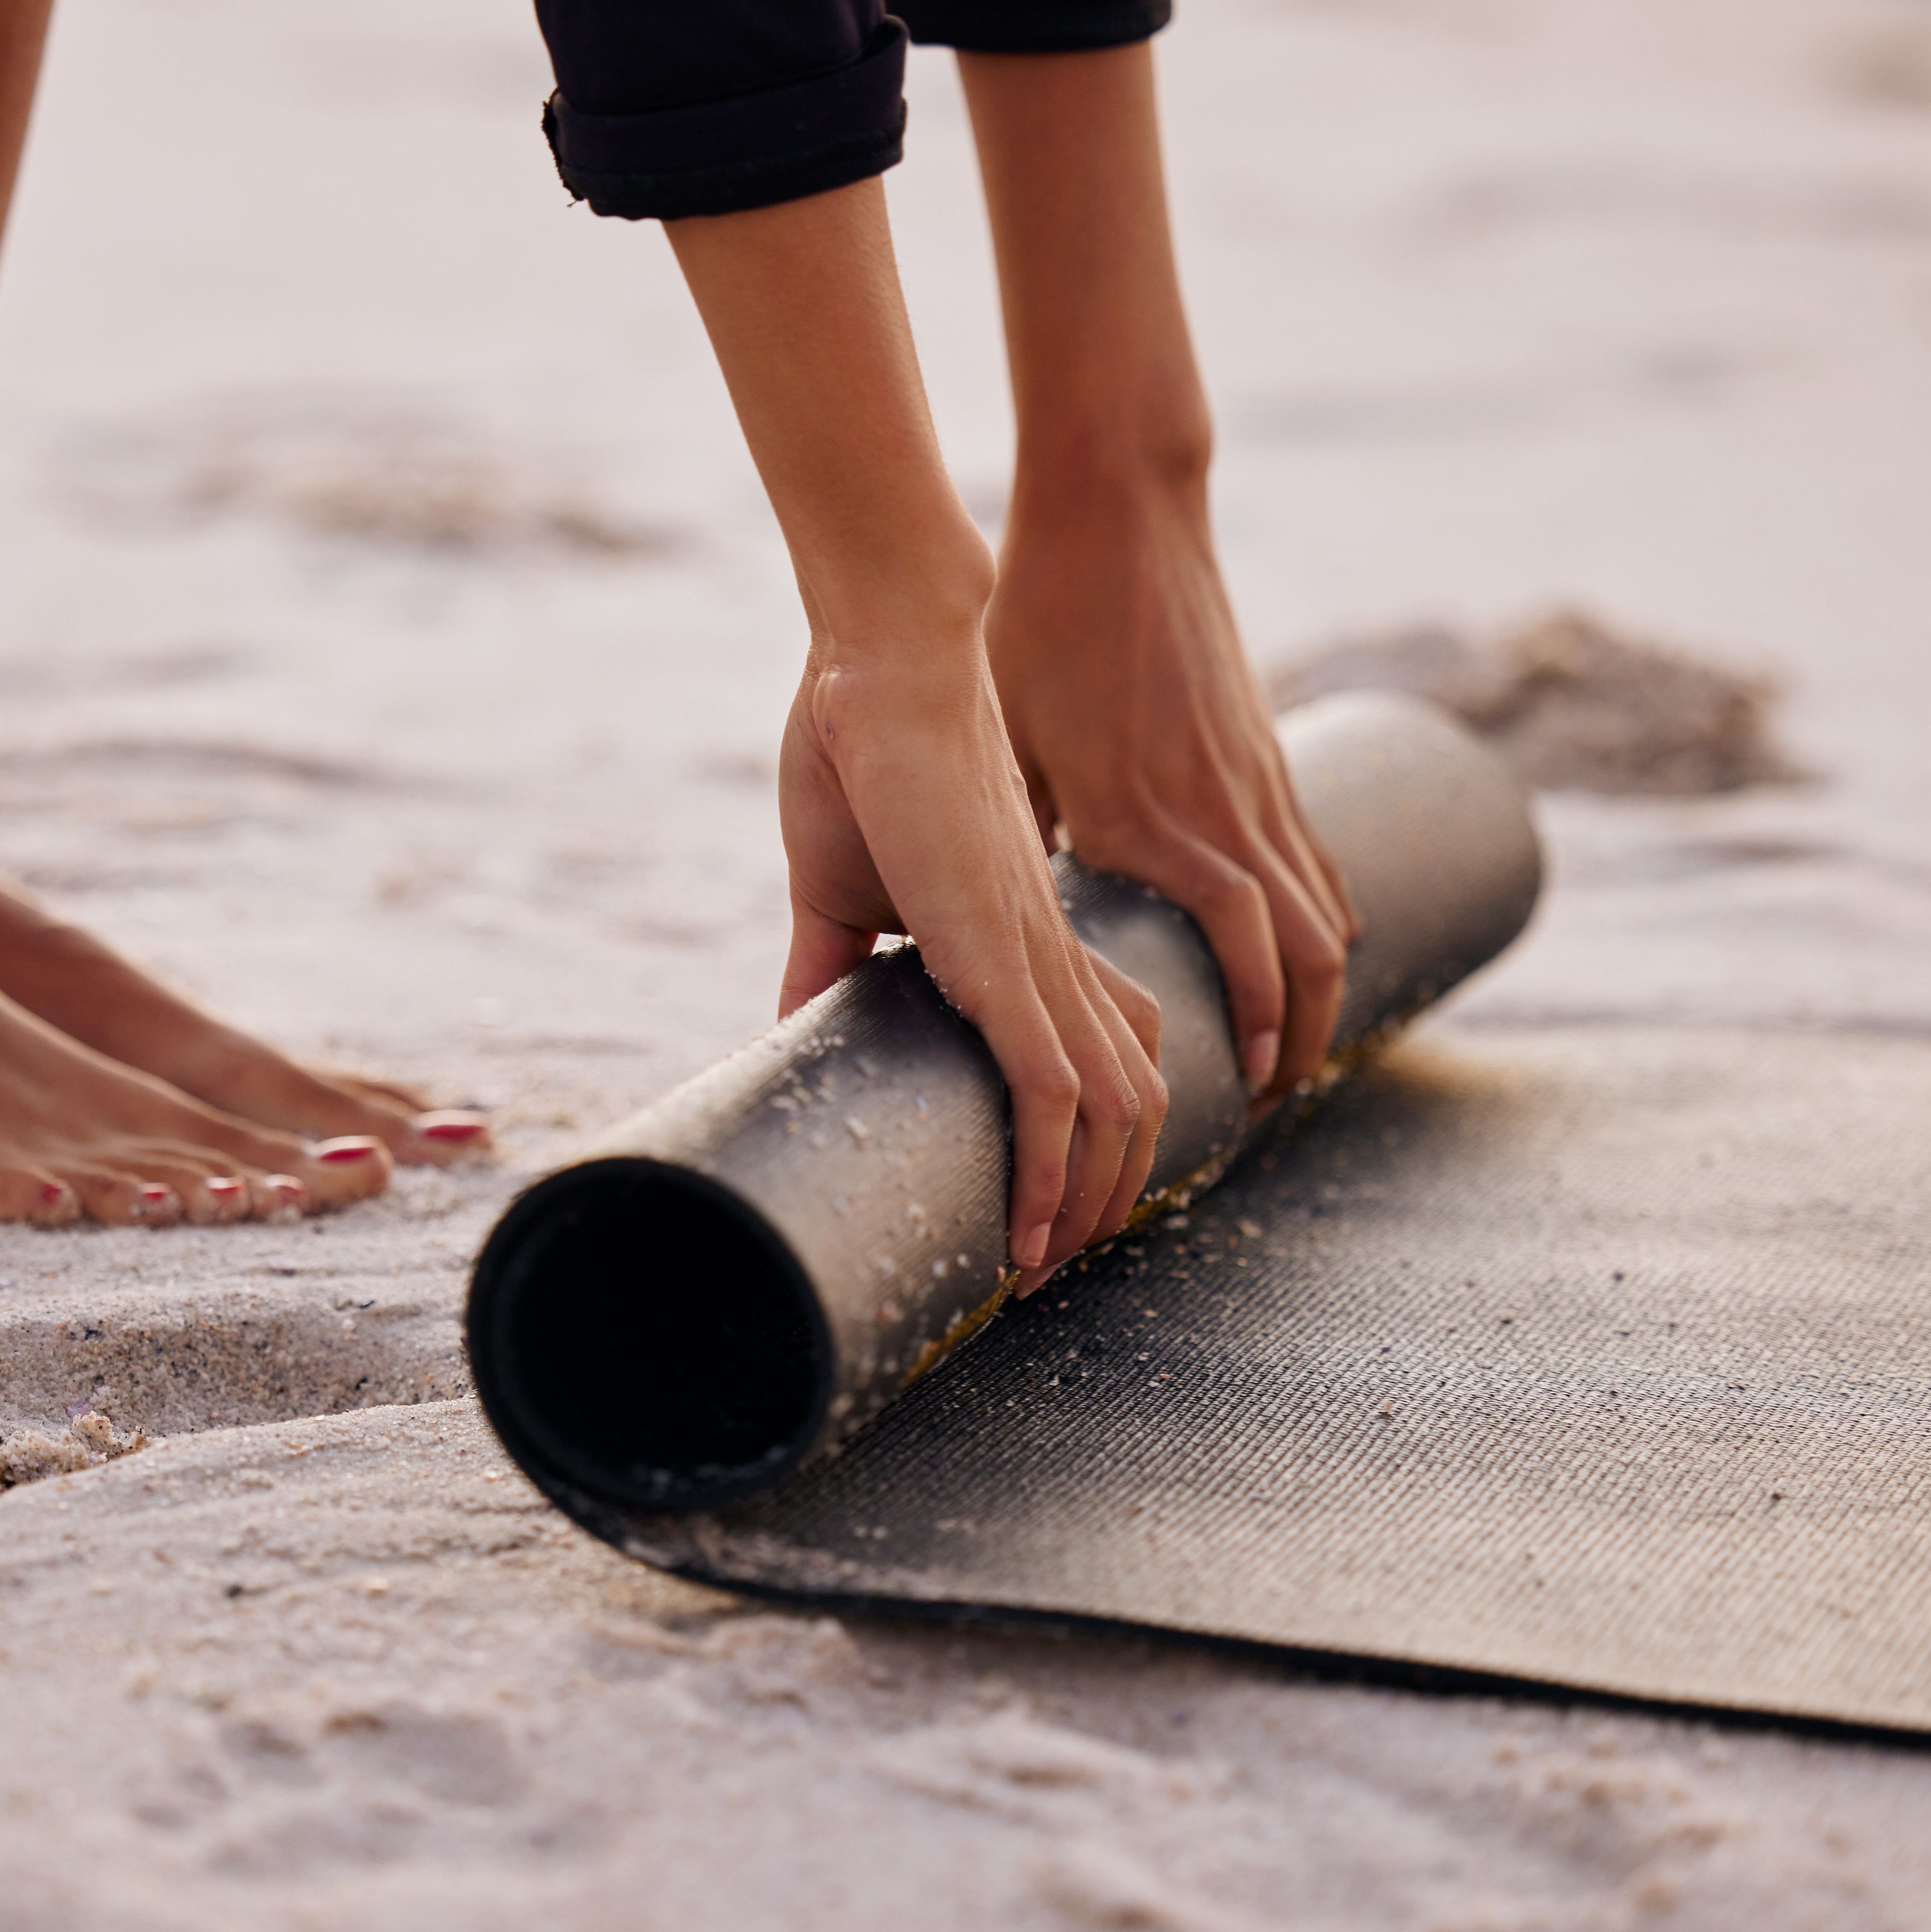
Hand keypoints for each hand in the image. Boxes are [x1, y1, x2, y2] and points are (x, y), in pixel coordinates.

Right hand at [774, 628, 1165, 1279]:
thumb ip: (828, 959)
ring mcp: (1036, 957)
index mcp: (1027, 931)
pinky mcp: (1002, 958)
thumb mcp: (836, 886)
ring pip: (1120, 1111)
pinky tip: (1033, 1235)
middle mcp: (1054, 952)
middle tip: (1049, 1259)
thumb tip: (792, 1029)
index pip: (1105, 1049)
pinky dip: (1055, 1175)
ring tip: (1042, 1267)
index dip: (1097, 1132)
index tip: (1051, 1197)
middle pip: (1137, 1098)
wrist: (875, 664)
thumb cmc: (855, 750)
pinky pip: (1058, 1092)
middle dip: (1108, 1192)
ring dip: (1090, 1203)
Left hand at [988, 464, 1356, 1111]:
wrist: (1116, 516)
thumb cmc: (1038, 624)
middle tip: (1270, 1097)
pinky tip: (1309, 948)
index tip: (1242, 1090)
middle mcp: (1218, 808)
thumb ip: (1006, 832)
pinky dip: (1323, 914)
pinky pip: (1313, 854)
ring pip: (1322, 909)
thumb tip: (950, 925)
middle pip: (1304, 951)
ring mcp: (1254, 776)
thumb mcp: (1005, 738)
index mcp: (1148, 820)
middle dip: (1300, 1035)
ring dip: (1318, 986)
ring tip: (1293, 1049)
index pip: (1243, 951)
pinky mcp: (1265, 747)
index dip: (1256, 1028)